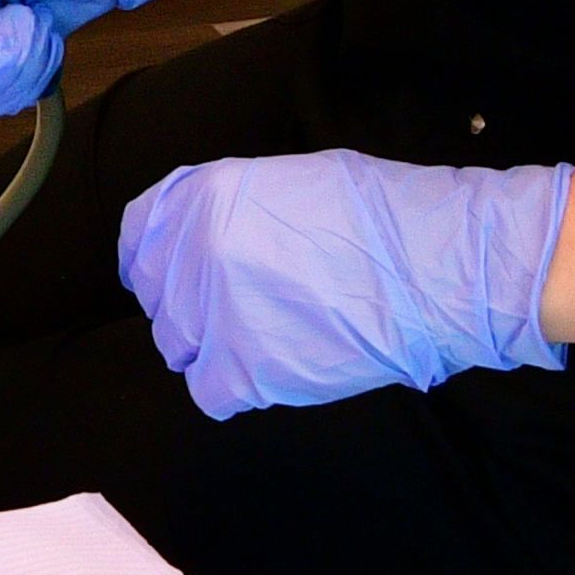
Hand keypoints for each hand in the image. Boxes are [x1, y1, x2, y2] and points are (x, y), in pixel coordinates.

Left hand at [115, 148, 572, 419]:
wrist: (436, 268)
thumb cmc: (382, 218)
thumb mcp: (291, 182)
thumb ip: (234, 209)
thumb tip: (207, 237)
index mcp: (203, 197)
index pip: (139, 238)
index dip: (157, 262)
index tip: (178, 278)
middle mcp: (194, 251)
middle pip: (160, 299)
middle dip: (193, 307)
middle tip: (242, 311)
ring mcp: (213, 313)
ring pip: (179, 347)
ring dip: (214, 347)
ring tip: (268, 338)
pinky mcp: (242, 370)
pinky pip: (209, 392)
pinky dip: (235, 388)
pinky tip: (272, 370)